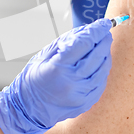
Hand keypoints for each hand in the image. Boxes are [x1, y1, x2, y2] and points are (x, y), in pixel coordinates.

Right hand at [0, 18, 112, 133]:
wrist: (27, 109)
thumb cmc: (33, 79)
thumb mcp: (45, 55)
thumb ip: (66, 42)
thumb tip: (86, 31)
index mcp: (58, 68)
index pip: (84, 44)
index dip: (96, 31)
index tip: (103, 23)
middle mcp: (71, 82)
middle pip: (97, 56)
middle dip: (103, 41)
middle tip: (105, 32)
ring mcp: (79, 95)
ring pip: (102, 71)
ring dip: (105, 56)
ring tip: (104, 46)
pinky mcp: (84, 104)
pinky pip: (100, 84)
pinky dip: (102, 71)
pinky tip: (100, 64)